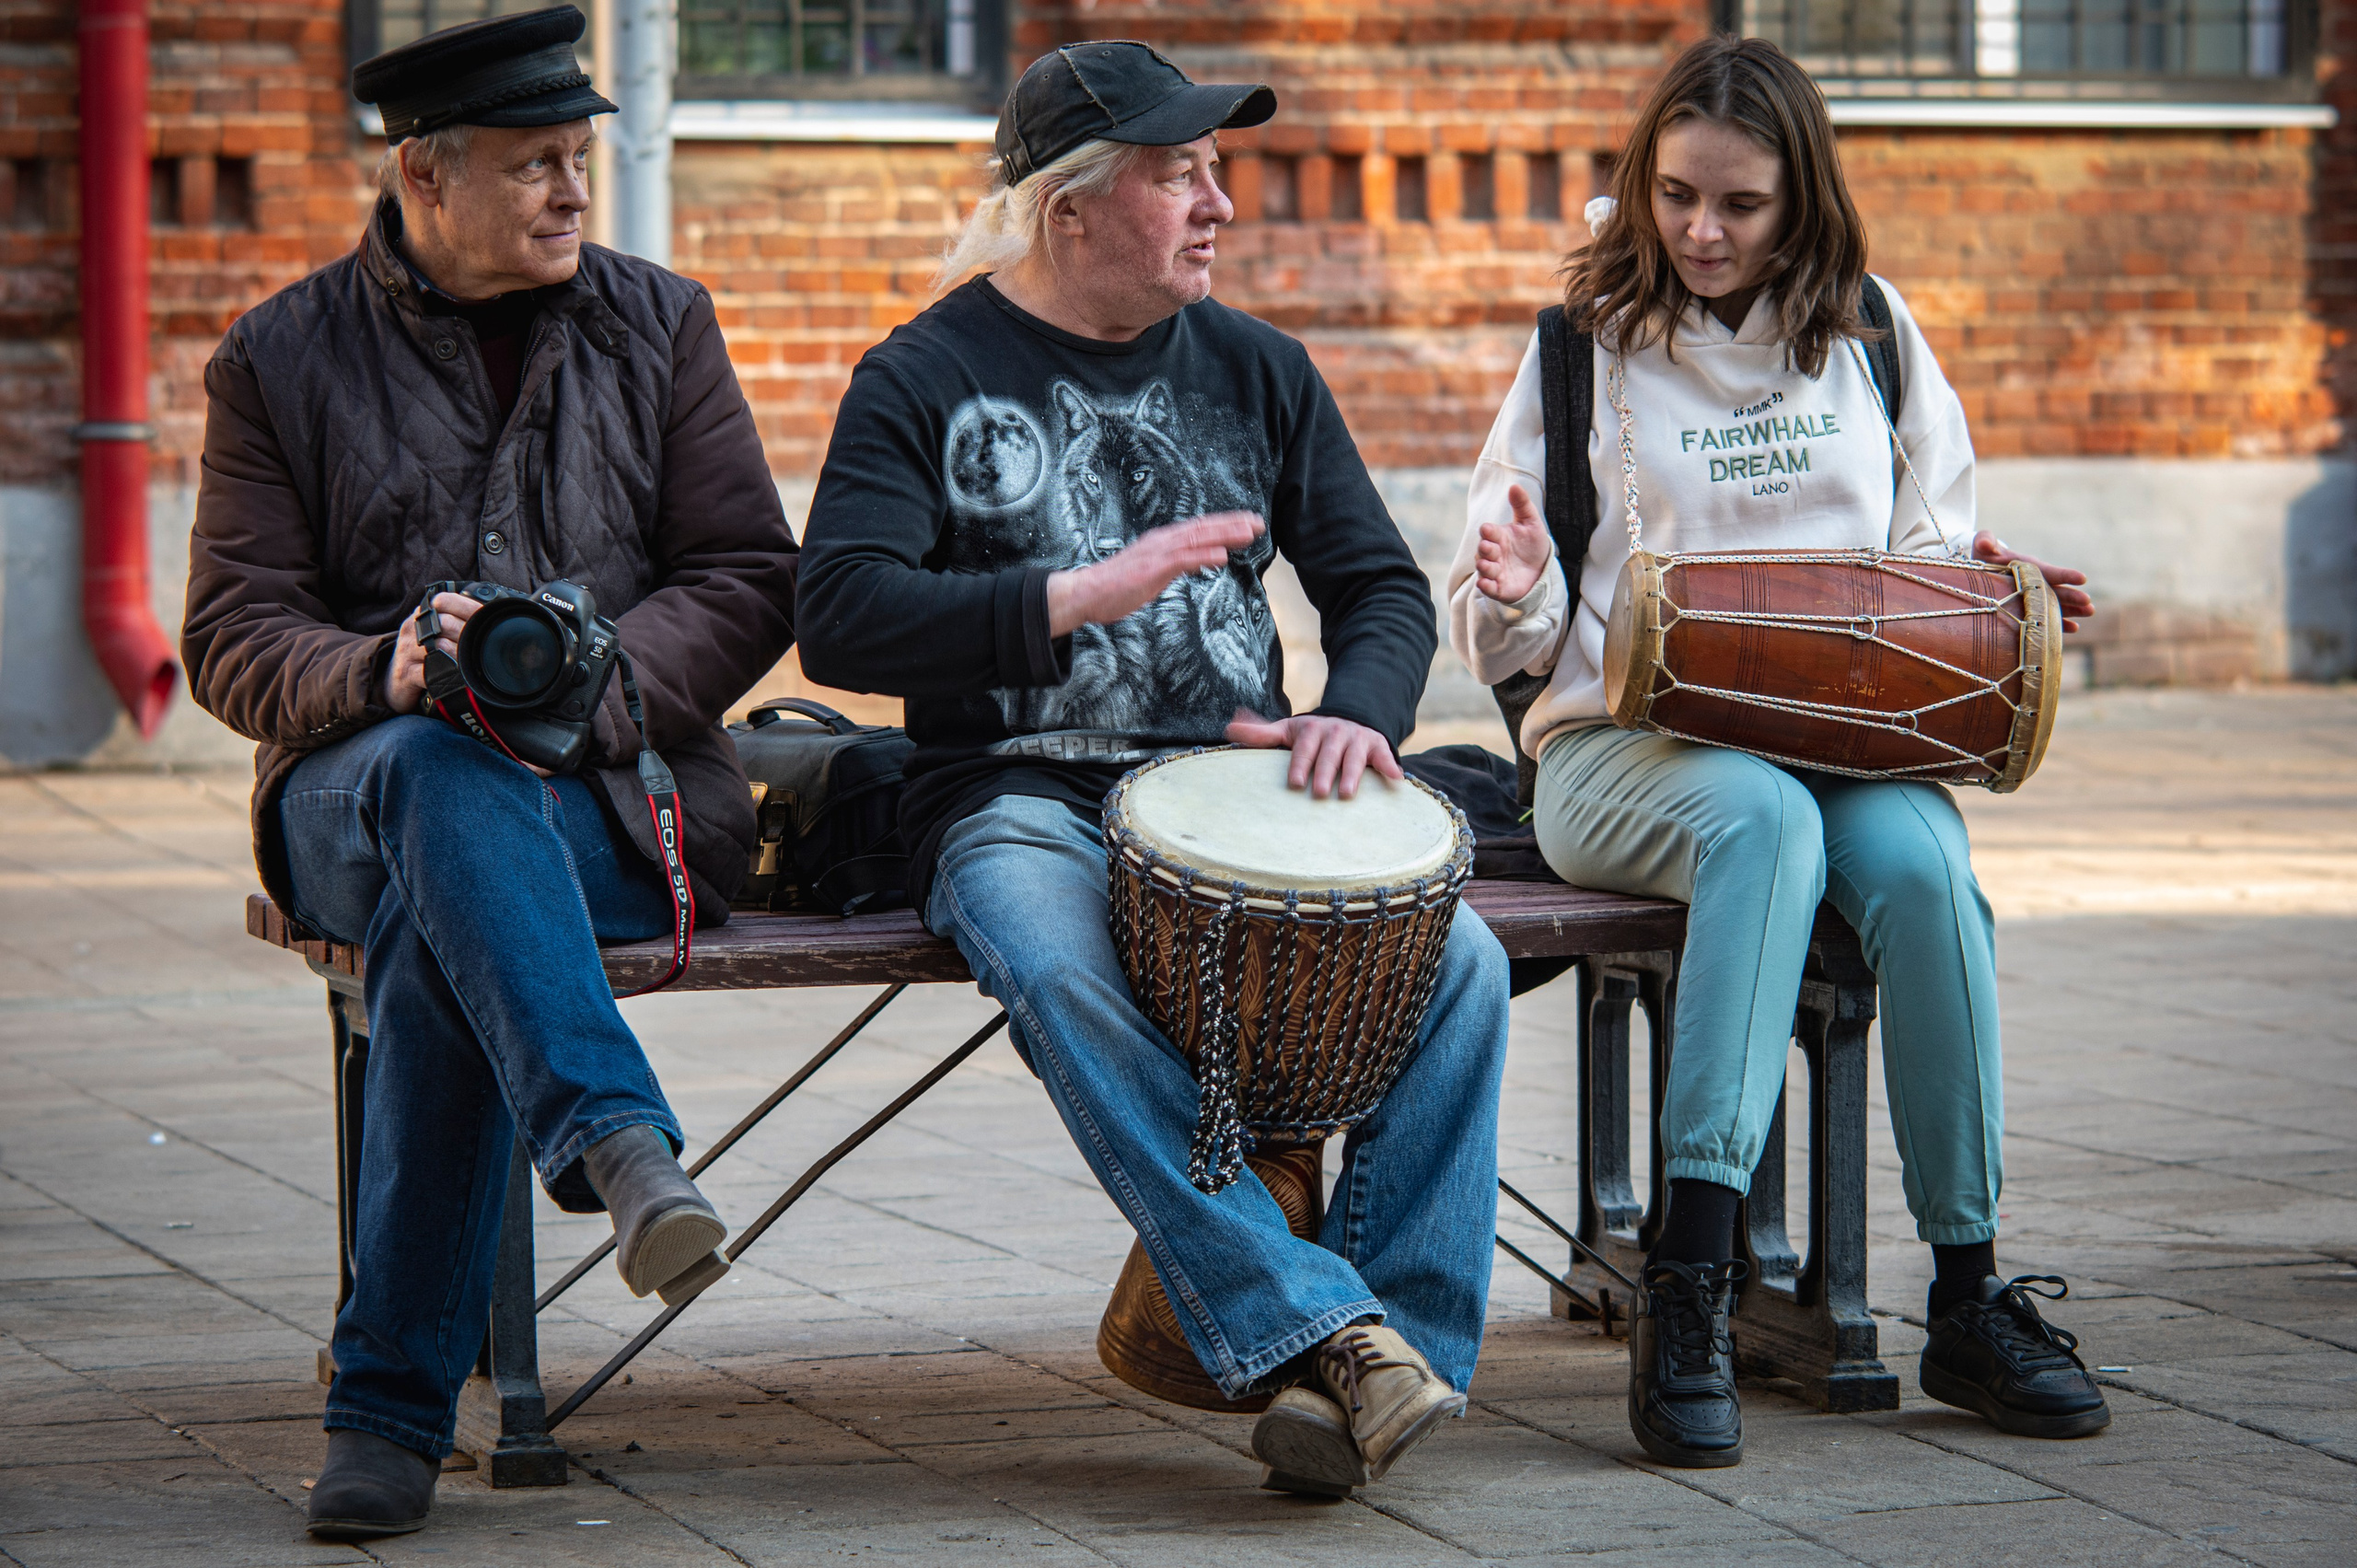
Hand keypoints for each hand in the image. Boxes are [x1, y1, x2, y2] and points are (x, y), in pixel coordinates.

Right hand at [383, 592, 481, 713]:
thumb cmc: (423, 654)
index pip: (444, 600)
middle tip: (484, 645)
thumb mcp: (435, 632)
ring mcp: (406, 649)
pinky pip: (430, 672)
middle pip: (446, 623)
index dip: (468, 607)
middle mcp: (412, 627)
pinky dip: (448, 675)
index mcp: (422, 613)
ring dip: (462, 656)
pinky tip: (459, 678)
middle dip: (469, 635)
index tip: (487, 617)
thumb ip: (455, 620)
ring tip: (473, 662)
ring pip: (441, 646)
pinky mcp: (405, 672)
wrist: (395, 681)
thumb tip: (489, 614)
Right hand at [1045, 512, 1265, 636]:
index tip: (1248, 524)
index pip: (1200, 529)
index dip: (1225, 525)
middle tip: (1258, 522)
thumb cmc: (1117, 586)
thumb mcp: (1154, 573)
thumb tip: (1202, 560)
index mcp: (1163, 542)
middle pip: (1203, 528)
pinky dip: (1203, 555)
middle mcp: (1162, 541)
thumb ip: (1178, 565)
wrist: (1086, 593)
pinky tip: (1222, 555)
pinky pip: (1182, 560)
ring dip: (1224, 535)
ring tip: (1249, 532)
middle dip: (1232, 524)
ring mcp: (1157, 553)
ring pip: (1197, 539)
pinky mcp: (1152, 569)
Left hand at [1225, 709, 1404, 800]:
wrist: (1350, 718)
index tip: (1294, 783)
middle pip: (1330, 754)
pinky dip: (1390, 766)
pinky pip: (1385, 755)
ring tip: (1347, 795)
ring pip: (1355, 756)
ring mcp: (1358, 738)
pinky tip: (1394, 780)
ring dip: (1353, 774)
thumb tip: (1229, 727)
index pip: (1304, 747)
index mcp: (1311, 730)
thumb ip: (1262, 733)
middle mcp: (1335, 732)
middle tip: (1319, 793)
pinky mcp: (1378, 746)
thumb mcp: (1288, 730)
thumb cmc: (1312, 734)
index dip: (1300, 763)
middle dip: (1325, 772)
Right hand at [1475, 483, 1551, 604]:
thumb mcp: (1531, 522)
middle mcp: (1494, 553)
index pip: (1488, 532)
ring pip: (1483, 568)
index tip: (1488, 530)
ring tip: (1486, 564)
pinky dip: (1484, 586)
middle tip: (1488, 547)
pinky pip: (1487, 588)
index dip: (1487, 531)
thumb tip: (1514, 486)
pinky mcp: (1498, 588)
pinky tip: (1484, 583)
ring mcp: (1495, 570)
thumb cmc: (1532, 544)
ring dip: (1483, 566)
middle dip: (1484, 549)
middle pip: (1483, 550)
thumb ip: (1522, 504)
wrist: (1541, 569)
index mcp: (1498, 536)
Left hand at [1972, 531, 2093, 633]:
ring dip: (2073, 610)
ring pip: (2057, 605)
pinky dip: (2060, 624)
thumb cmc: (1985, 558)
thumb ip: (1985, 541)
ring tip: (2090, 612)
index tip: (2082, 578)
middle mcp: (2036, 583)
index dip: (2063, 575)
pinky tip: (2074, 628)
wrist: (1984, 571)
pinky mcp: (2031, 610)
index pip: (2048, 572)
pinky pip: (2047, 619)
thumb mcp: (1984, 547)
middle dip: (2072, 596)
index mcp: (2028, 568)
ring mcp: (2035, 597)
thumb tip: (1983, 543)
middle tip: (2088, 602)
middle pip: (2056, 590)